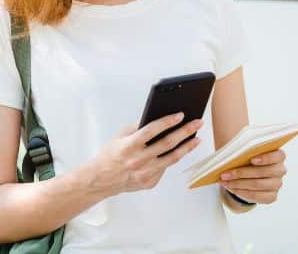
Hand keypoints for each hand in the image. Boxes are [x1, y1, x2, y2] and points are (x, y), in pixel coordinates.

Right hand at [85, 113, 203, 195]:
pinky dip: (172, 158)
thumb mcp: (119, 137)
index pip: (151, 131)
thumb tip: (158, 120)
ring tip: (196, 138)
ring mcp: (145, 174)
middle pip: (167, 144)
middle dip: (185, 131)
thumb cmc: (109, 156)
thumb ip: (137, 129)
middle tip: (197, 123)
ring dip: (187, 147)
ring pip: (172, 158)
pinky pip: (164, 168)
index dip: (167, 122)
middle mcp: (138, 161)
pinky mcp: (150, 182)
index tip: (180, 114)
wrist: (101, 180)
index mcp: (128, 147)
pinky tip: (180, 150)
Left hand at [219, 149, 286, 204]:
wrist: (248, 175)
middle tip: (225, 174)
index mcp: (278, 156)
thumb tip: (230, 151)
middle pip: (264, 172)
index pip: (279, 156)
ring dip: (238, 183)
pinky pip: (256, 196)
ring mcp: (276, 184)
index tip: (252, 160)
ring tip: (225, 182)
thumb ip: (243, 150)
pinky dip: (241, 192)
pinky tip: (232, 188)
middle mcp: (280, 170)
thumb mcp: (245, 152)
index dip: (266, 158)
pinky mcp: (271, 196)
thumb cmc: (247, 159)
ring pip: (257, 184)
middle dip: (242, 173)